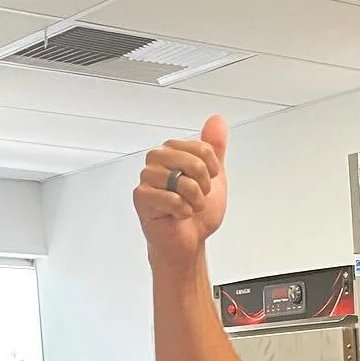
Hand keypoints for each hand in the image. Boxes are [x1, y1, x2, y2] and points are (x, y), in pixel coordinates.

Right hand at [134, 115, 228, 268]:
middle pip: (193, 162)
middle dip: (204, 186)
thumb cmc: (197, 212)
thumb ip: (214, 148)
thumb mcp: (213, 177)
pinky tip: (177, 215)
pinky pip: (173, 199)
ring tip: (187, 206)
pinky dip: (184, 212)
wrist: (190, 241)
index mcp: (173, 151)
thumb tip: (217, 120)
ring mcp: (147, 177)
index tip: (207, 182)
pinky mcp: (142, 197)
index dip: (212, 170)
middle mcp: (157, 160)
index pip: (203, 148)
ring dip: (195, 201)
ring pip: (184, 182)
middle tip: (197, 197)